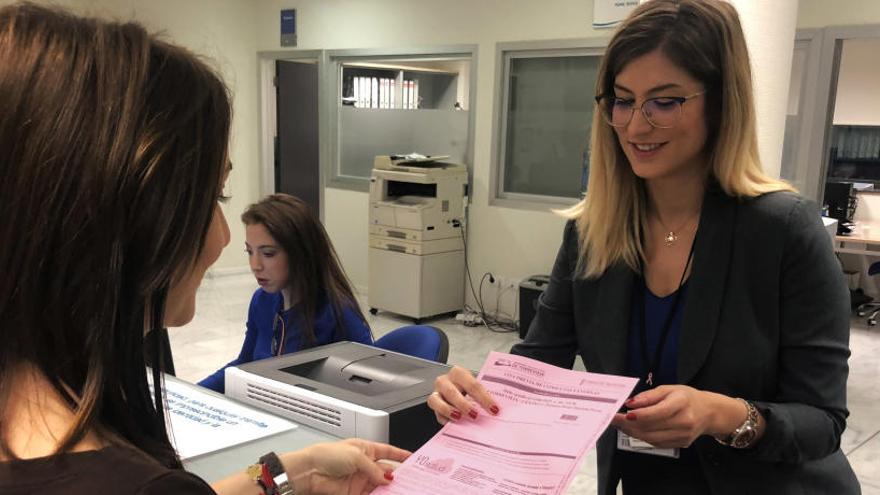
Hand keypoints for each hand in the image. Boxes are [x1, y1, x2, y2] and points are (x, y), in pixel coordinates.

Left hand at [290, 439, 410, 494]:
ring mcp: (360, 479)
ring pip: (380, 484)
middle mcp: (364, 464)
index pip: (387, 451)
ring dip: (389, 487)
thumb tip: (386, 478)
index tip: (412, 458)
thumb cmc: (327, 456)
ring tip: (401, 489)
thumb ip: (373, 468)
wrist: (309, 473)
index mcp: (365, 449)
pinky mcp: (354, 492)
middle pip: (386, 470)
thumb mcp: (356, 456)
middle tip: (411, 479)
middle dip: (398, 474)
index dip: (400, 454)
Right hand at [426, 365, 499, 423]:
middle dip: (464, 405)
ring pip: (437, 401)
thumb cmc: (467, 388)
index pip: (472, 385)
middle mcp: (445, 381)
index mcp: (459, 373)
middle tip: (475, 415)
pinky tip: (452, 425)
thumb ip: (483, 396)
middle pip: (452, 392)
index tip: (494, 409)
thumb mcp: (475, 387)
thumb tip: (496, 411)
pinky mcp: (432, 405)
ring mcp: (436, 392)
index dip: (484, 398)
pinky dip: (444, 419)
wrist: (454, 387)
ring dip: (448, 410)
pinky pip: (435, 413)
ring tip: (459, 418)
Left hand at [610, 385, 718, 448]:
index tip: (622, 413)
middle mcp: (684, 421)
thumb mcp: (669, 389)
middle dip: (628, 424)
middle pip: (651, 427)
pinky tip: (634, 430)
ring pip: (651, 438)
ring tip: (620, 424)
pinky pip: (656, 443)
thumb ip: (648, 396)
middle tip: (613, 419)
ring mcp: (683, 435)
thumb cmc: (687, 398)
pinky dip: (642, 437)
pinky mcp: (680, 444)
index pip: (657, 412)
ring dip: (632, 432)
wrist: (709, 413)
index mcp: (682, 403)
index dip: (638, 414)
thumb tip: (630, 403)